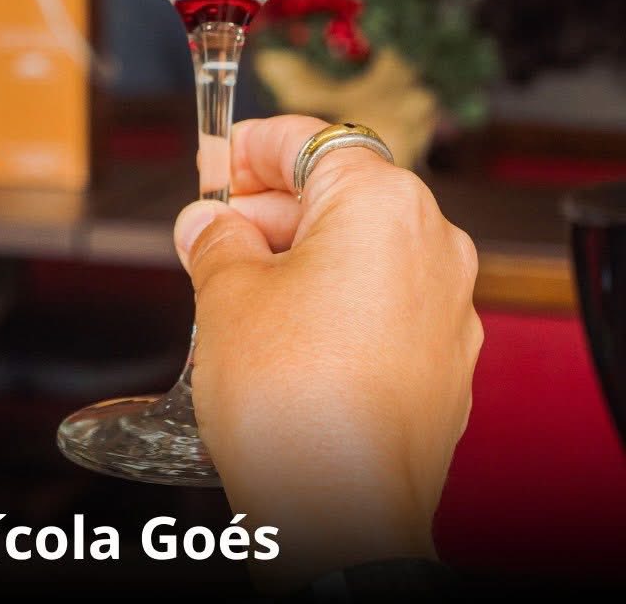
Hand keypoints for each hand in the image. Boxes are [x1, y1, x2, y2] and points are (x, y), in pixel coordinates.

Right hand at [174, 116, 481, 590]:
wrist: (341, 514)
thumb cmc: (294, 400)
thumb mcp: (227, 293)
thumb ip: (216, 238)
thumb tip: (208, 223)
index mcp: (383, 204)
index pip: (311, 140)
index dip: (250, 144)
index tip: (214, 158)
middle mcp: (432, 244)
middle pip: (340, 192)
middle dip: (269, 204)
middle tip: (209, 220)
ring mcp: (446, 306)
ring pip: (362, 249)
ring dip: (297, 250)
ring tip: (231, 276)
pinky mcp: (443, 361)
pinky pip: (381, 300)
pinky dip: (331, 295)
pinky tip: (279, 324)